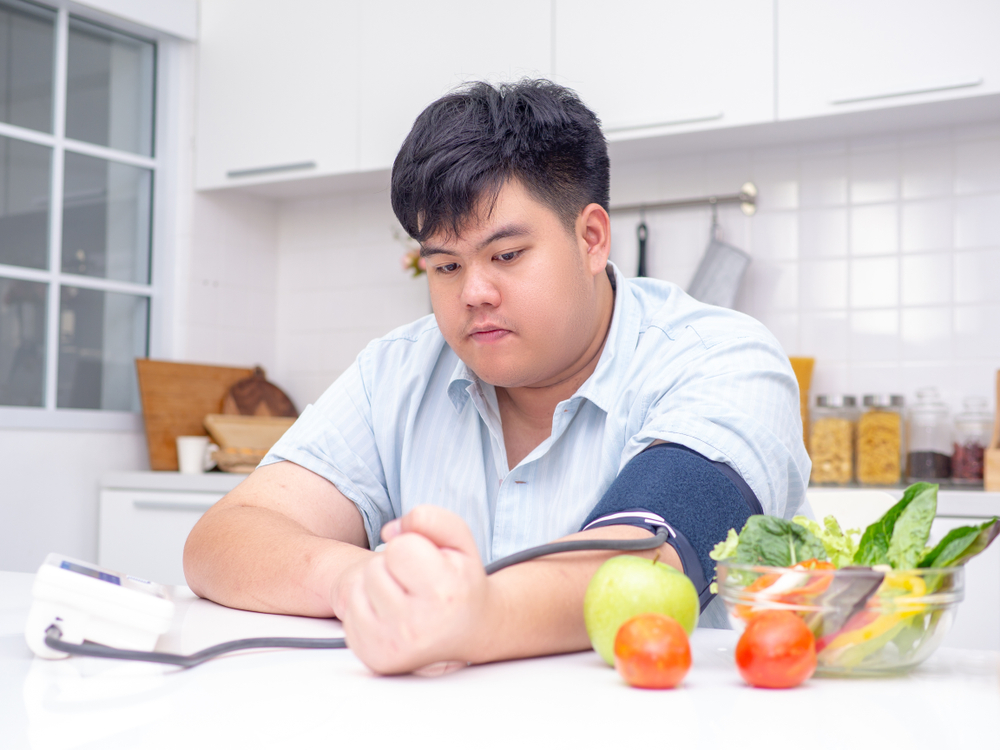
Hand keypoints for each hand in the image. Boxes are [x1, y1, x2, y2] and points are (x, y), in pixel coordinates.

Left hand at [335, 505, 490, 674]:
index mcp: (442, 593)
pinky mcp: (375, 657)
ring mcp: (392, 645)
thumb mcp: (460, 540)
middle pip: (374, 568)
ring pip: (357, 588)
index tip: (429, 562)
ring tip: (404, 596)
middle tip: (417, 582)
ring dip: (377, 586)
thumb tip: (388, 532)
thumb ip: (430, 519)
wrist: (471, 631)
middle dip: (392, 568)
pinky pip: (349, 613)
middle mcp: (416, 625)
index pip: (398, 548)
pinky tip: (391, 613)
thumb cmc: (462, 582)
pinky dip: (366, 607)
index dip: (412, 547)